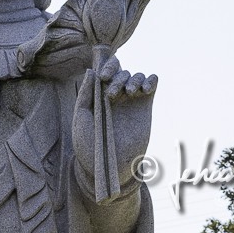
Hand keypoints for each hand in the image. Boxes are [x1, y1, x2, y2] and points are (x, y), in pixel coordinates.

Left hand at [71, 52, 156, 197]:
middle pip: (122, 72)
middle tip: (112, 94)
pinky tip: (145, 88)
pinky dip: (150, 79)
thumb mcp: (81, 119)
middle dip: (118, 77)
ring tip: (130, 92)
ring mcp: (132, 101)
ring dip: (134, 78)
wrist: (109, 167)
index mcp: (99, 96)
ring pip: (137, 76)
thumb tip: (91, 71)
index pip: (106, 70)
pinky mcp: (146, 108)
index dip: (107, 66)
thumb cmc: (89, 146)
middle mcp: (116, 96)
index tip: (103, 77)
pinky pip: (152, 83)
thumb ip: (85, 95)